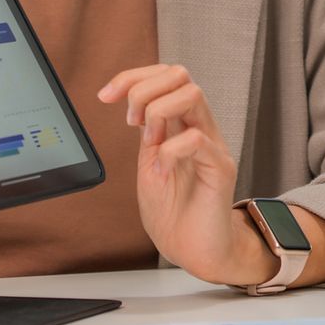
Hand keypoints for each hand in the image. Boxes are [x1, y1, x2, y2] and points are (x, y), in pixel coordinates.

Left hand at [98, 64, 270, 286]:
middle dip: (144, 89)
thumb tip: (133, 106)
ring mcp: (212, 145)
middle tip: (131, 121)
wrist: (195, 249)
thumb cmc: (174, 211)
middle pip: (180, 74)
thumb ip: (147, 134)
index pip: (165, 76)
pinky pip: (197, 140)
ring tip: (150, 142)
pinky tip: (163, 170)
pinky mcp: (220, 168)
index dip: (132, 77)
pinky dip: (170, 151)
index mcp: (179, 124)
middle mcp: (199, 127)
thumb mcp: (149, 164)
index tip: (105, 96)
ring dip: (159, 112)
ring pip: (192, 94)